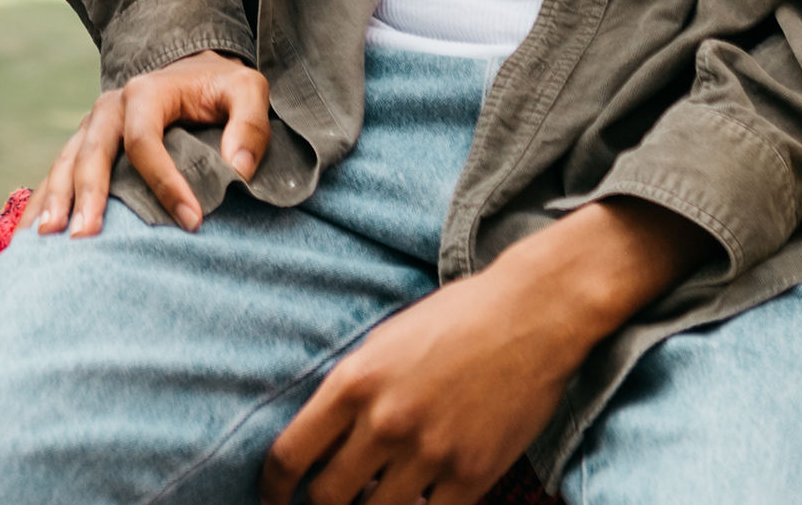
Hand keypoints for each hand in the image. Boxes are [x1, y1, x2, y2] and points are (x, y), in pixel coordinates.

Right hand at [38, 50, 271, 236]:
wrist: (192, 71)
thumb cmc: (221, 88)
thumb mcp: (248, 90)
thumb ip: (250, 125)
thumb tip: (236, 170)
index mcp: (146, 93)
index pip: (145, 140)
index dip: (165, 181)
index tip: (191, 222)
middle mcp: (109, 108)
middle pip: (91, 152)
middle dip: (87, 195)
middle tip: (86, 237)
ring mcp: (91, 126)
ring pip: (65, 163)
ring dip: (54, 200)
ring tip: (46, 239)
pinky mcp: (84, 145)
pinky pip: (57, 173)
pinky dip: (41, 201)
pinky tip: (28, 234)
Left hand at [260, 201, 711, 504]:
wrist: (530, 316)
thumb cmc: (453, 320)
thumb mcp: (382, 343)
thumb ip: (349, 391)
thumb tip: (319, 439)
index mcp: (353, 383)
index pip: (290, 456)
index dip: (272, 487)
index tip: (271, 496)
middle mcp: (385, 422)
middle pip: (326, 496)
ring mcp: (430, 452)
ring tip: (367, 502)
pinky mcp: (472, 474)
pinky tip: (414, 502)